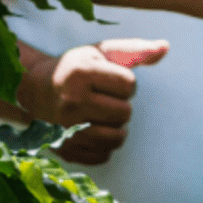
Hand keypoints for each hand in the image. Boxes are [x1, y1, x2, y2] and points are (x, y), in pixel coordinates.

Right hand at [18, 39, 168, 165]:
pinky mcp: (66, 150)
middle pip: (125, 112)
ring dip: (116, 126)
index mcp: (81, 74)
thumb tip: (166, 46)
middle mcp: (71, 102)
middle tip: (104, 98)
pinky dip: (105, 145)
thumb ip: (135, 49)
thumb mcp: (102, 52)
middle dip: (121, 104)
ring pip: (117, 137)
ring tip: (102, 115)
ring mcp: (66, 129)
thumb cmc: (77, 68)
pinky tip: (93, 130)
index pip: (129, 85)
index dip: (126, 82)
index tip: (109, 80)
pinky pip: (104, 155)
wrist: (36, 90)